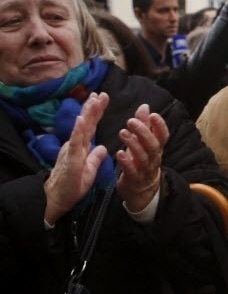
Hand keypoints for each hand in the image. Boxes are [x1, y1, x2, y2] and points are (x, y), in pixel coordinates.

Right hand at [43, 92, 109, 223]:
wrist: (57, 200)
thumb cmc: (72, 187)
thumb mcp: (90, 170)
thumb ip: (95, 158)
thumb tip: (103, 147)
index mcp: (81, 148)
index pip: (90, 127)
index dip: (96, 113)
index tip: (102, 99)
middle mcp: (75, 146)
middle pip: (86, 124)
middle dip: (93, 108)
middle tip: (100, 93)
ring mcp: (72, 151)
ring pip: (80, 129)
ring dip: (87, 114)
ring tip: (93, 99)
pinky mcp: (70, 159)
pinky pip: (75, 143)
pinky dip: (78, 130)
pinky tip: (82, 119)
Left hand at [115, 103, 168, 213]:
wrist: (141, 190)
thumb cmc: (141, 162)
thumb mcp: (143, 143)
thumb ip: (144, 125)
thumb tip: (145, 106)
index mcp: (157, 148)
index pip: (163, 136)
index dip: (160, 125)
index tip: (152, 115)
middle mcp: (153, 158)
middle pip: (153, 145)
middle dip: (144, 132)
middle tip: (131, 121)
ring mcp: (144, 170)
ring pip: (143, 157)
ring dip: (133, 144)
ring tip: (122, 133)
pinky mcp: (134, 179)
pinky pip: (132, 171)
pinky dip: (126, 162)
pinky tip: (119, 153)